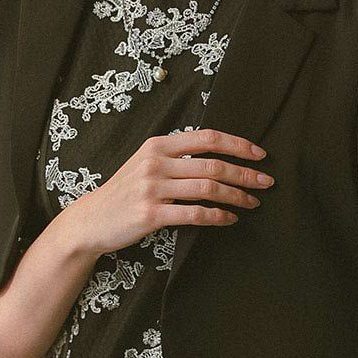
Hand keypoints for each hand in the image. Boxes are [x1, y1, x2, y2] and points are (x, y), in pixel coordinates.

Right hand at [65, 127, 272, 257]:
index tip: (259, 154)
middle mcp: (156, 163)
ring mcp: (152, 189)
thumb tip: (216, 153)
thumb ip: (175, 155)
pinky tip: (230, 218)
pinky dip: (218, 216)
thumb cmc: (124, 191)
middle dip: (245, 173)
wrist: (92, 219)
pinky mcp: (151, 214)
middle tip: (266, 182)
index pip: (207, 138)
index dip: (238, 144)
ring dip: (237, 196)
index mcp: (158, 145)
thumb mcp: (145, 162)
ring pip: (208, 188)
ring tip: (253, 202)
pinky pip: (194, 214)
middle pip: (213, 164)